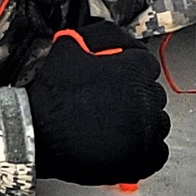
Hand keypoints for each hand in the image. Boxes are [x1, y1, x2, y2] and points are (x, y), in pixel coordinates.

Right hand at [26, 21, 170, 185]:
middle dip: (135, 97)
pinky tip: (124, 145)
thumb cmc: (52, 97)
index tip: (121, 78)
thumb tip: (110, 37)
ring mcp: (146, 131)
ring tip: (116, 126)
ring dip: (141, 123)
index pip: (147, 65)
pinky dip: (143, 150)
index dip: (130, 71)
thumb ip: (98, 36)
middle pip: (152, 94)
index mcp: (134, 70)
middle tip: (112, 103)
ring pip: (157, 123)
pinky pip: (157, 153)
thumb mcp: (69, 48)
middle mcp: (146, 100)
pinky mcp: (142, 159)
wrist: (37, 134)